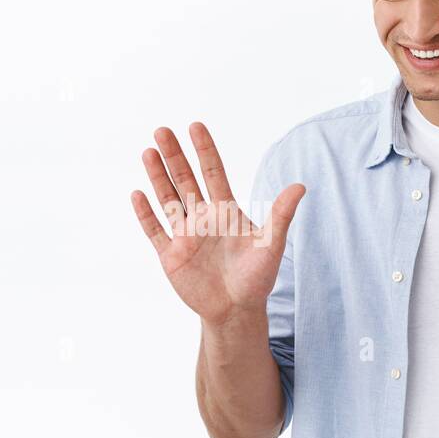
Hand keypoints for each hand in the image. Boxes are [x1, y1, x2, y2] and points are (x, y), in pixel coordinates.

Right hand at [130, 123, 304, 326]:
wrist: (236, 311)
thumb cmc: (256, 277)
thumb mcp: (270, 244)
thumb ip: (281, 215)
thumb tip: (301, 186)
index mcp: (225, 210)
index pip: (213, 172)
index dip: (205, 150)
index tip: (195, 126)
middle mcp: (202, 217)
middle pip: (185, 179)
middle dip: (174, 156)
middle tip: (162, 130)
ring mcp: (184, 235)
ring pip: (167, 199)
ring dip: (157, 176)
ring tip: (148, 152)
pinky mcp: (171, 255)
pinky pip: (155, 230)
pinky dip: (146, 214)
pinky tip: (138, 194)